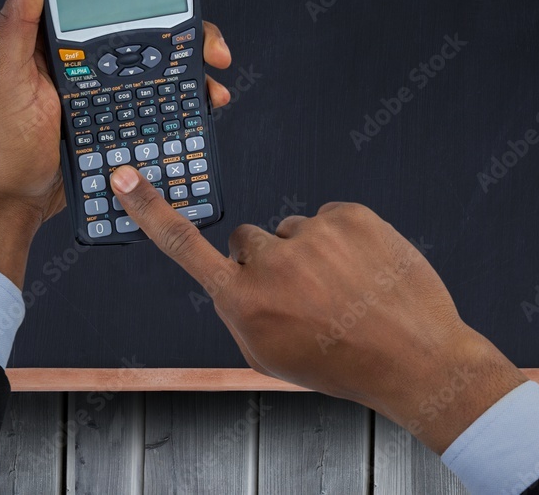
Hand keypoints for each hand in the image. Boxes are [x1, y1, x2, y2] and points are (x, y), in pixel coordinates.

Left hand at [0, 0, 231, 286]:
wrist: (20, 195)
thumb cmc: (1, 140)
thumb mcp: (4, 80)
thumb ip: (15, 25)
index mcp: (45, 26)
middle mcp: (78, 40)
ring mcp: (103, 71)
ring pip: (159, 40)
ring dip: (195, 41)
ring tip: (215, 57)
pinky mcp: (122, 100)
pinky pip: (165, 83)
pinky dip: (191, 85)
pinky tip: (208, 93)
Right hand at [108, 167, 526, 453]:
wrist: (415, 357)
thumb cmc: (341, 363)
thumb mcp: (270, 355)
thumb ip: (239, 310)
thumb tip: (235, 272)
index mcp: (244, 302)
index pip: (184, 246)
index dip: (149, 210)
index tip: (123, 175)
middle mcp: (271, 263)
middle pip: (250, 240)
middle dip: (269, 259)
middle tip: (307, 292)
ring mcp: (312, 234)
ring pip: (293, 230)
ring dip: (311, 252)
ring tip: (344, 289)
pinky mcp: (350, 215)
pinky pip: (330, 218)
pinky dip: (344, 239)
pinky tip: (363, 270)